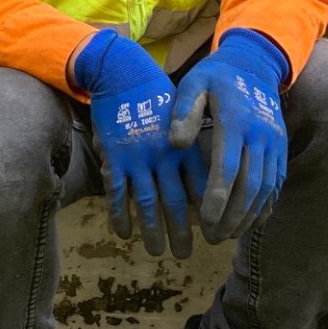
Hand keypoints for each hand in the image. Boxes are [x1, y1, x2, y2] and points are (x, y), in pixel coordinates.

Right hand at [74, 29, 193, 258]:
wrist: (123, 74)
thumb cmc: (158, 96)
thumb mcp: (185, 118)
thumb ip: (194, 147)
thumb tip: (210, 178)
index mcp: (185, 146)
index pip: (200, 187)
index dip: (208, 212)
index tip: (213, 233)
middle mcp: (164, 155)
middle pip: (174, 203)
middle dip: (180, 232)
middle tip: (186, 254)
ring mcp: (137, 158)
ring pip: (146, 204)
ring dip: (152, 231)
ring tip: (157, 251)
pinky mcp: (114, 158)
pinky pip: (116, 193)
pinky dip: (119, 215)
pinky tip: (124, 233)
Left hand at [170, 29, 291, 242]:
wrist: (255, 63)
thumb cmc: (216, 76)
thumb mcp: (193, 83)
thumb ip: (183, 111)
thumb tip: (174, 143)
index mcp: (235, 120)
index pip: (228, 166)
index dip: (219, 196)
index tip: (207, 221)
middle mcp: (259, 134)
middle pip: (250, 184)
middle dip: (233, 215)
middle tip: (214, 237)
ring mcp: (274, 142)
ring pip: (265, 187)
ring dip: (249, 215)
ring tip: (229, 235)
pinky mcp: (281, 147)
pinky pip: (277, 181)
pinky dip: (267, 204)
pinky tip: (253, 222)